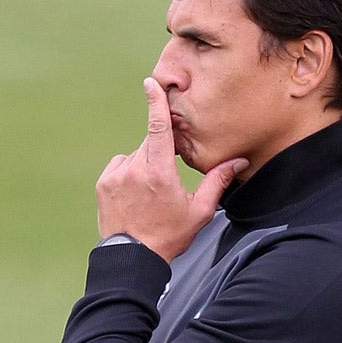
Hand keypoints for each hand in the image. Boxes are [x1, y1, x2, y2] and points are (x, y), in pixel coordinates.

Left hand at [95, 78, 247, 262]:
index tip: (151, 84)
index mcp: (160, 173)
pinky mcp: (104, 183)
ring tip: (149, 194)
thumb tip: (238, 162)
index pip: (159, 129)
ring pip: (135, 156)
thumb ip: (218, 182)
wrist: (132, 259)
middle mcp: (135, 169)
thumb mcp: (199, 212)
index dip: (156, 103)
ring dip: (144, 165)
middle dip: (161, 154)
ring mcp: (116, 176)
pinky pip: (120, 166)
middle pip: (151, 144)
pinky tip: (135, 195)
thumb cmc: (169, 237)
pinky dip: (129, 173)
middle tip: (167, 181)